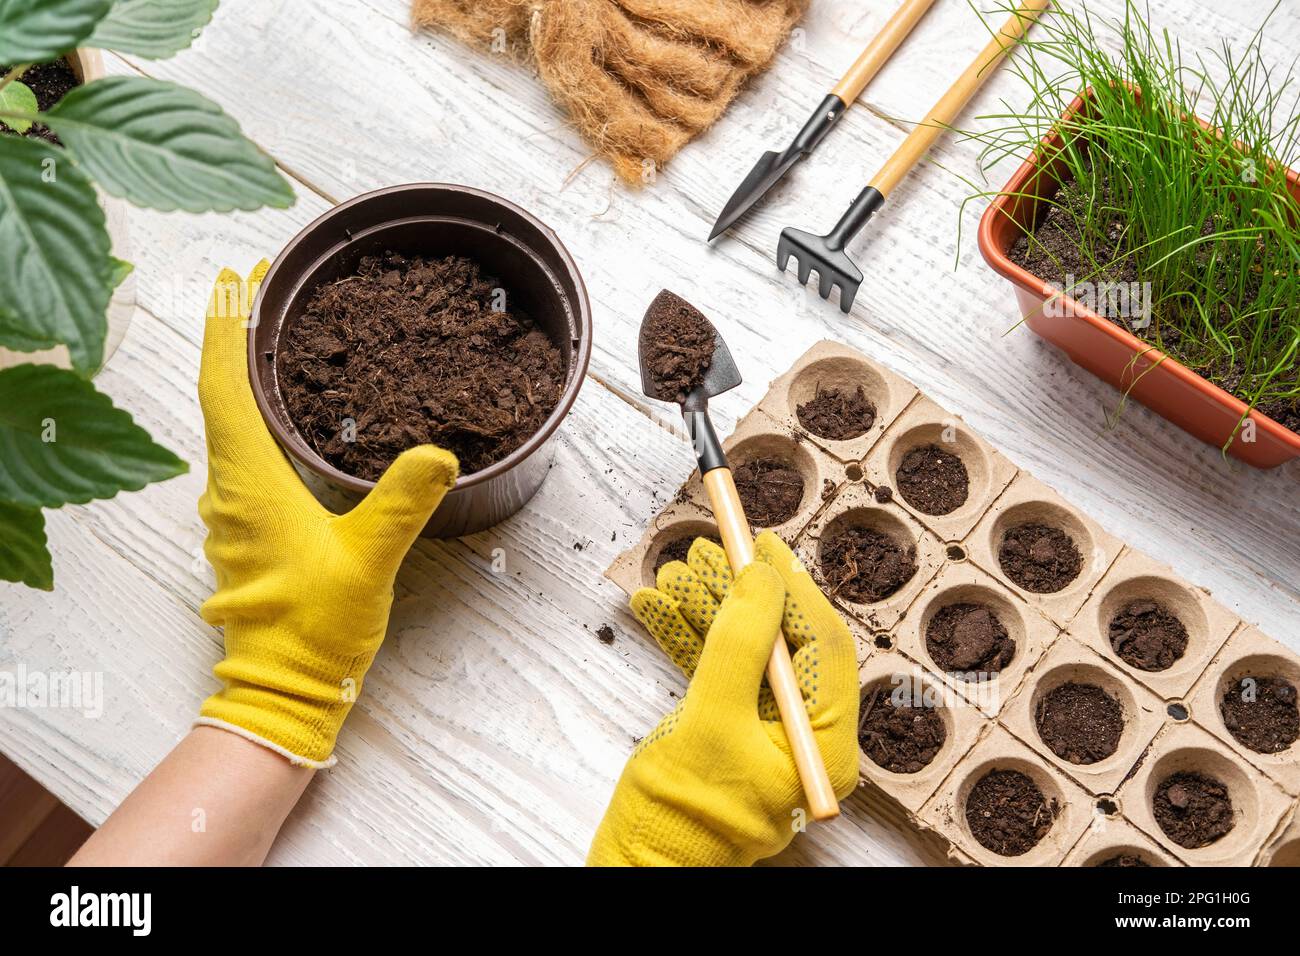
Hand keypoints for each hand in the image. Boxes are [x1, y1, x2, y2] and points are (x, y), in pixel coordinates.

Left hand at [194, 264, 458, 766]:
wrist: (284, 689)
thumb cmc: (314, 629)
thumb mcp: (369, 561)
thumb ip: (402, 502)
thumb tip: (438, 452)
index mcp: (249, 482)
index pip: (225, 383)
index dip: (229, 325)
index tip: (239, 276)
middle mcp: (229, 489)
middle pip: (221, 393)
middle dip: (238, 336)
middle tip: (267, 291)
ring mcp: (234, 511)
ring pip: (230, 423)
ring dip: (247, 375)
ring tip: (282, 339)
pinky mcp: (248, 530)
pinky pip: (243, 454)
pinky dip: (258, 416)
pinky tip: (290, 416)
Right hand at [589, 532, 859, 865]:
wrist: (638, 866)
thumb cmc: (680, 816)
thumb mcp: (710, 719)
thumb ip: (738, 645)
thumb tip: (763, 579)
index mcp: (823, 746)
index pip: (824, 645)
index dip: (793, 587)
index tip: (763, 544)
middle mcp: (804, 739)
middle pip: (781, 643)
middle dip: (739, 594)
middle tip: (710, 550)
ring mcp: (765, 736)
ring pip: (743, 653)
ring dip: (705, 611)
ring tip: (671, 573)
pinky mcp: (729, 735)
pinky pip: (716, 675)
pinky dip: (688, 641)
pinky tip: (657, 609)